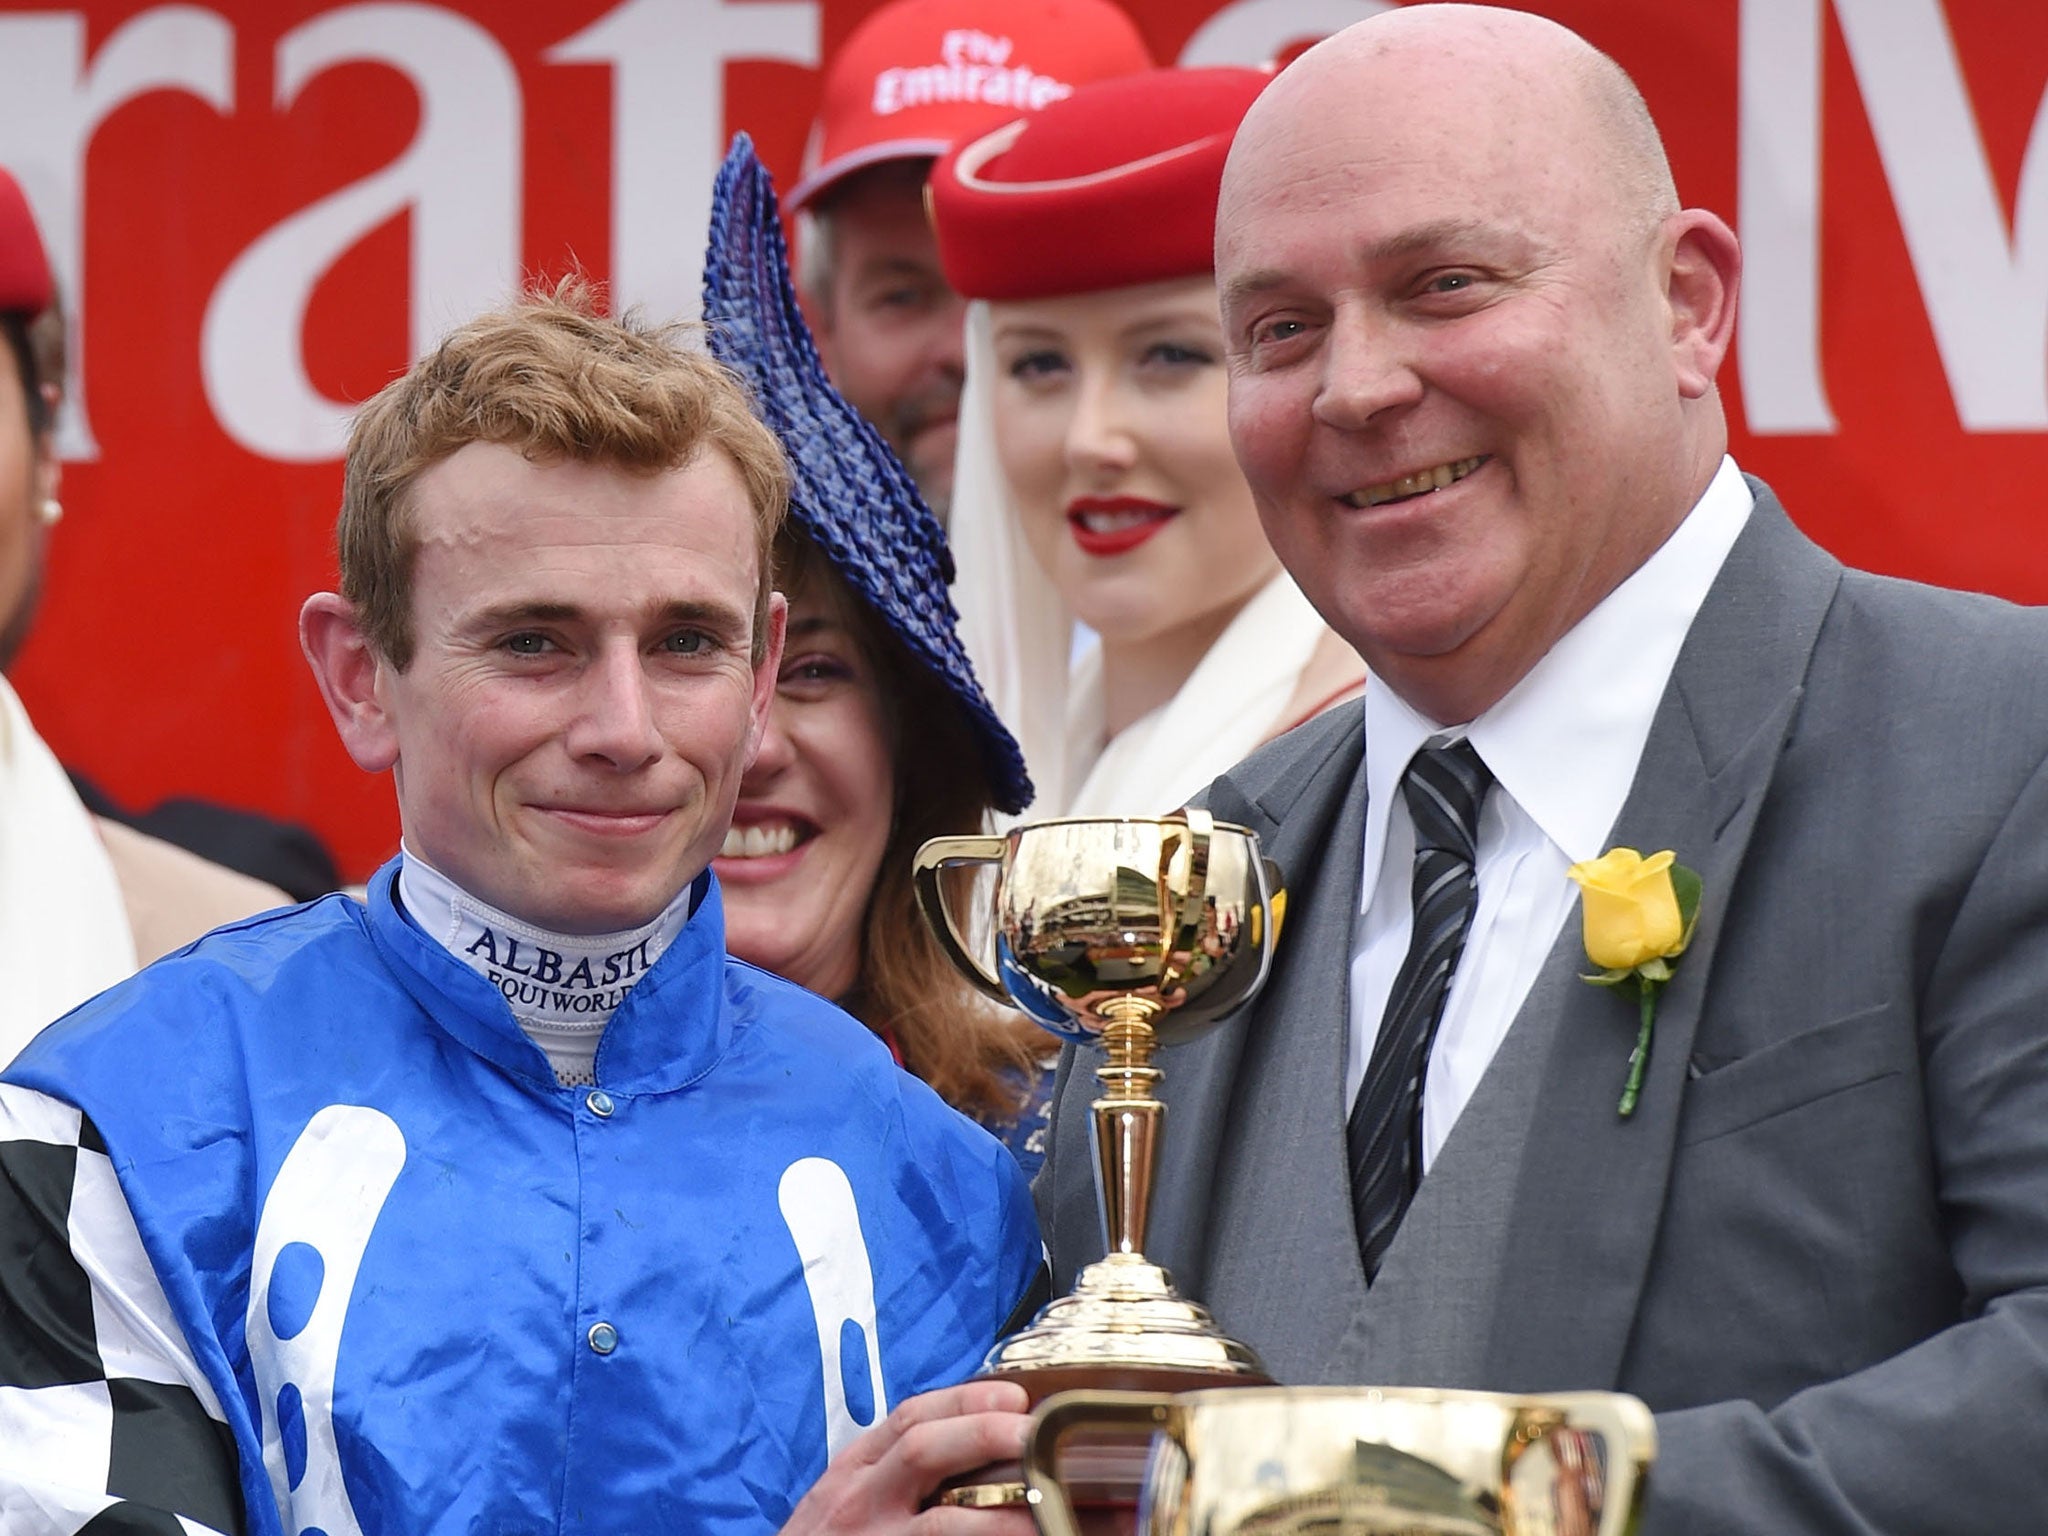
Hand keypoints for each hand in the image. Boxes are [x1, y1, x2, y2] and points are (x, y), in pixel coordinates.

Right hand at [779, 1378, 1036, 1534]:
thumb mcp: (845, 1498)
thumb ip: (892, 1471)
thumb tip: (974, 1446)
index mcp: (854, 1472)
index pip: (909, 1417)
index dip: (965, 1400)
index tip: (1013, 1395)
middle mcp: (859, 1503)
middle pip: (924, 1450)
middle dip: (983, 1435)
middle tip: (1035, 1435)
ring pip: (941, 1522)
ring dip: (997, 1514)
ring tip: (1041, 1509)